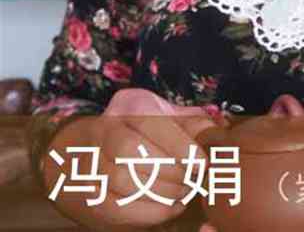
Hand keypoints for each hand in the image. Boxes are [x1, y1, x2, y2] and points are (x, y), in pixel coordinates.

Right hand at [44, 88, 215, 229]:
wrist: (71, 156)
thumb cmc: (127, 134)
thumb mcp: (154, 119)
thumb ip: (183, 122)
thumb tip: (212, 129)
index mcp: (121, 113)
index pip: (148, 125)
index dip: (178, 144)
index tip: (200, 161)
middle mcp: (101, 137)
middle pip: (135, 153)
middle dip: (172, 171)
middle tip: (193, 179)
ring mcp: (90, 169)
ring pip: (126, 182)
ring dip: (163, 192)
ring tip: (184, 192)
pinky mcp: (89, 199)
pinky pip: (120, 209)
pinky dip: (151, 212)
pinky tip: (171, 207)